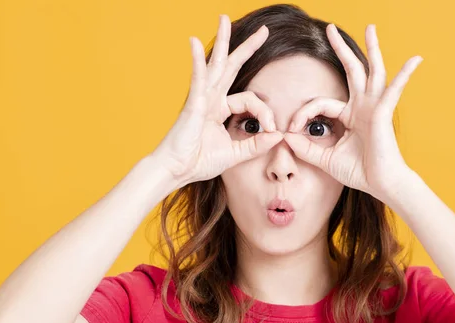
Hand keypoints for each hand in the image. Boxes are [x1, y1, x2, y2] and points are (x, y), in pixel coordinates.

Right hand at [150, 15, 283, 187]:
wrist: (176, 170)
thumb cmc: (199, 161)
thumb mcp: (235, 154)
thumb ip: (256, 145)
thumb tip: (278, 135)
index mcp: (220, 109)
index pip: (251, 99)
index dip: (265, 112)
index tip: (272, 130)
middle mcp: (211, 99)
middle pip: (231, 67)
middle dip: (247, 48)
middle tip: (263, 31)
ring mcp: (201, 99)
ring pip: (215, 65)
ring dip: (222, 42)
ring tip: (224, 19)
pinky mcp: (192, 104)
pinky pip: (197, 80)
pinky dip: (196, 62)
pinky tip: (194, 43)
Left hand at [283, 23, 422, 200]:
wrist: (380, 185)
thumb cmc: (359, 172)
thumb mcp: (325, 158)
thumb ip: (306, 147)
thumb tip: (285, 136)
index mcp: (350, 115)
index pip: (321, 103)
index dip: (303, 113)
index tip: (292, 128)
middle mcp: (363, 106)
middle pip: (351, 71)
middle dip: (340, 49)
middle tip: (330, 28)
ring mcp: (375, 107)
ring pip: (372, 71)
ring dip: (371, 48)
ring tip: (371, 26)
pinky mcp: (384, 112)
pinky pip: (394, 89)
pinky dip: (405, 74)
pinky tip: (415, 59)